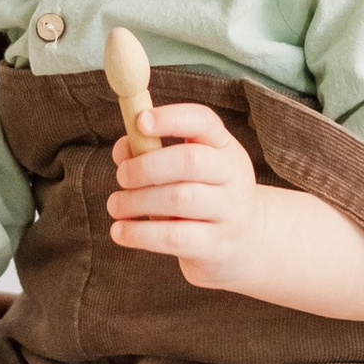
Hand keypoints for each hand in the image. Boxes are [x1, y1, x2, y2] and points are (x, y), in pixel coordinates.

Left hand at [105, 96, 268, 294]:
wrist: (246, 241)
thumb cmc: (204, 196)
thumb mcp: (187, 169)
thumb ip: (152, 152)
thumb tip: (123, 150)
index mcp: (225, 147)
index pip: (203, 121)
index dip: (171, 118)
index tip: (140, 121)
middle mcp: (233, 175)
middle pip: (190, 161)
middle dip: (146, 167)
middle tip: (121, 176)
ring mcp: (230, 212)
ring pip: (180, 199)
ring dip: (137, 201)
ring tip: (116, 204)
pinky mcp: (217, 245)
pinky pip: (174, 237)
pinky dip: (140, 234)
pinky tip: (120, 231)